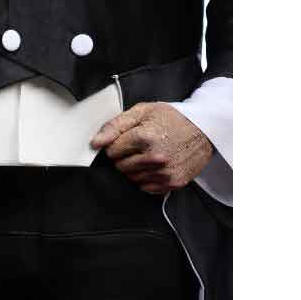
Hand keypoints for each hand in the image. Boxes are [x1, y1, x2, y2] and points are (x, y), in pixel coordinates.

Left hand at [91, 102, 213, 193]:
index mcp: (144, 137)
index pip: (111, 152)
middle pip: (120, 167)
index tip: (128, 140)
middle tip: (139, 147)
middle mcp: (154, 157)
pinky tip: (156, 166)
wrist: (205, 128)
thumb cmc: (172, 118)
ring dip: (135, 169)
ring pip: (132, 179)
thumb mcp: (142, 112)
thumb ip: (115, 126)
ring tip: (148, 155)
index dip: (117, 145)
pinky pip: (146, 188)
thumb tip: (95, 143)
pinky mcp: (173, 182)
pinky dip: (147, 179)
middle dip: (125, 157)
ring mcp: (164, 172)